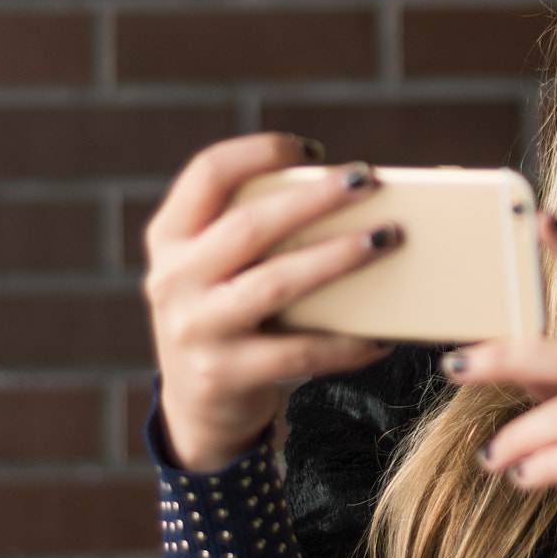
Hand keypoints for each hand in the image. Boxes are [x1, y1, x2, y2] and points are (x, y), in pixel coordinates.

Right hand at [143, 132, 397, 471]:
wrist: (197, 407)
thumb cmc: (228, 314)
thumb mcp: (216, 268)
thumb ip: (253, 232)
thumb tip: (347, 194)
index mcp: (170, 237)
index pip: (208, 174)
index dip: (260, 152)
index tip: (314, 150)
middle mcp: (173, 279)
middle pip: (250, 225)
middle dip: (315, 198)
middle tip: (367, 182)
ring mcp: (195, 329)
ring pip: (275, 283)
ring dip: (338, 257)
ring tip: (386, 238)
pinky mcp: (222, 375)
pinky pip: (297, 352)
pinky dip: (344, 342)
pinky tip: (381, 334)